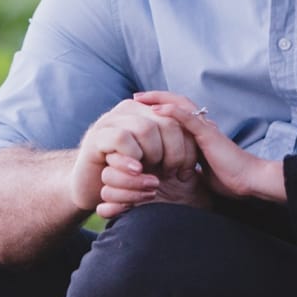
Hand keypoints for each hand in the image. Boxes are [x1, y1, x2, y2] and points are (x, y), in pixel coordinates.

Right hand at [69, 99, 197, 212]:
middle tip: (172, 174)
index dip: (188, 145)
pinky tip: (137, 171)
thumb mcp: (157, 157)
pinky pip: (121, 138)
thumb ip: (176, 141)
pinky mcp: (97, 136)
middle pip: (167, 122)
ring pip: (146, 128)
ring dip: (155, 155)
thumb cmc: (128, 174)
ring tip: (154, 174)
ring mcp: (112, 120)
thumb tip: (206, 126)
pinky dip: (133, 156)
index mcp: (148, 110)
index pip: (179, 118)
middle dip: (175, 152)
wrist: (89, 187)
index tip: (187, 170)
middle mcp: (130, 109)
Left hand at [135, 91, 285, 202]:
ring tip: (140, 98)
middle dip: (154, 98)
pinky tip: (156, 109)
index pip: (177, 114)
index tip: (140, 110)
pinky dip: (171, 111)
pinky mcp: (208, 134)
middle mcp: (202, 126)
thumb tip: (173, 171)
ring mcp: (206, 128)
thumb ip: (189, 164)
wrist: (250, 181)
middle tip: (135, 97)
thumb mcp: (202, 170)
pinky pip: (188, 118)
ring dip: (158, 99)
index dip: (159, 109)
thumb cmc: (230, 179)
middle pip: (176, 103)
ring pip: (179, 104)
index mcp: (200, 134)